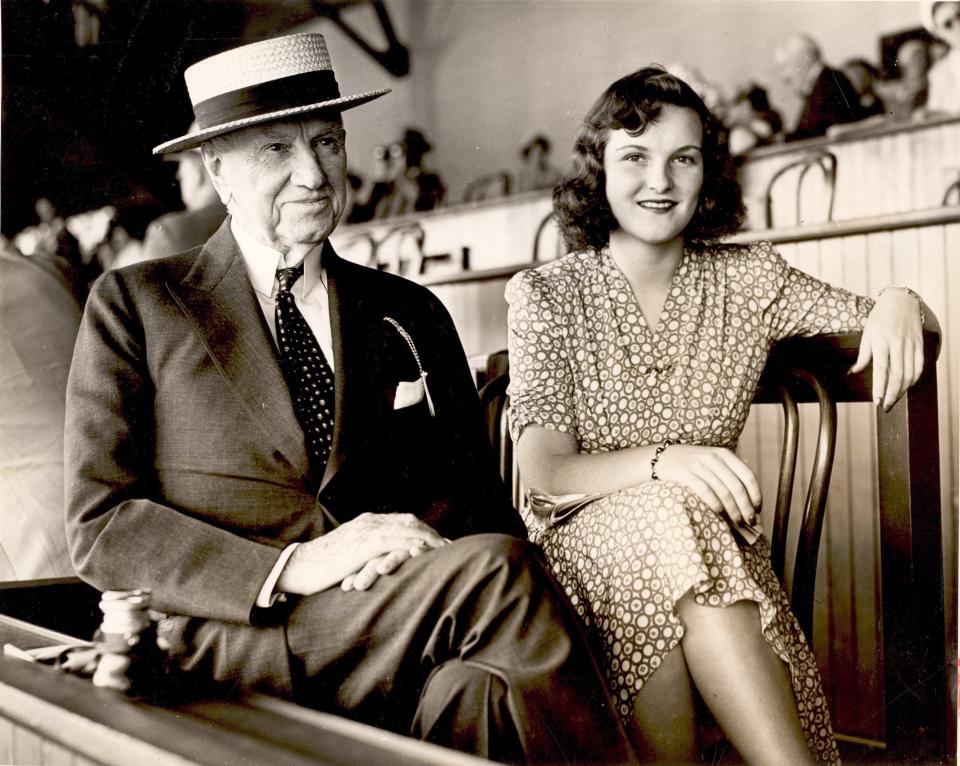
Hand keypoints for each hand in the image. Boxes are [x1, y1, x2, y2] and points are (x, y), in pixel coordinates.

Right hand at [277, 513, 445, 595]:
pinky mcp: (362, 546)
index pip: (403, 521)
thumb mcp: (350, 555)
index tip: (439, 542)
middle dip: (430, 534)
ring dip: (426, 540)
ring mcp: (365, 532)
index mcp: (367, 523)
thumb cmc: (322, 566)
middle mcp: (369, 522)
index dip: (423, 531)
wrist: (298, 567)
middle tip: (448, 546)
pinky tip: (422, 554)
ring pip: (405, 530)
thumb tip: (383, 563)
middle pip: (409, 522)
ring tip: (443, 551)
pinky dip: (410, 546)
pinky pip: (392, 542)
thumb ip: (368, 552)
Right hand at [655, 445, 761, 530]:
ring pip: (723, 492)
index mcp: (724, 454)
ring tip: (737, 523)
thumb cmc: (691, 463)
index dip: (756, 495)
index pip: (748, 476)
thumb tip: (751, 496)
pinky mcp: (685, 473)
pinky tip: (719, 514)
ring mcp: (699, 465)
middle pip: (737, 487)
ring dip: (733, 511)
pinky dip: (715, 505)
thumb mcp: (713, 459)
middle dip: (746, 507)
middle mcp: (714, 458)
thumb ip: (730, 471)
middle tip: (749, 522)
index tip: (758, 509)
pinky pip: (706, 492)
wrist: (662, 457)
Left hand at [850, 288, 923, 410]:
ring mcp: (911, 344)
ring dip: (902, 389)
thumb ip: (863, 355)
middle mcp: (897, 344)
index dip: (880, 387)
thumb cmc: (879, 318)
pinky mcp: (920, 344)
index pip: (881, 369)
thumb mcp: (867, 333)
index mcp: (881, 341)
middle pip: (897, 375)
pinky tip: (907, 386)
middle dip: (891, 394)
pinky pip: (920, 366)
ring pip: (910, 373)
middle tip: (885, 406)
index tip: (876, 402)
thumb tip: (853, 372)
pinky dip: (914, 379)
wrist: (901, 301)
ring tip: (894, 399)